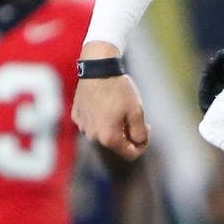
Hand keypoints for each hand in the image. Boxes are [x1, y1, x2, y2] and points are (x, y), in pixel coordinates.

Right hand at [74, 40, 149, 159]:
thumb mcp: (136, 112)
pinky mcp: (77, 116)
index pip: (130, 154)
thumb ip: (140, 133)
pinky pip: (92, 123)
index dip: (142, 145)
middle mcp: (93, 136)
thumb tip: (139, 142)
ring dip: (113, 126)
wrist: (98, 69)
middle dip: (127, 134)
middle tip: (134, 116)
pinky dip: (101, 117)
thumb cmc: (119, 90)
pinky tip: (105, 102)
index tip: (146, 129)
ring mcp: (83, 126)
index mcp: (108, 138)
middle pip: (116, 144)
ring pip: (103, 133)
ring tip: (118, 107)